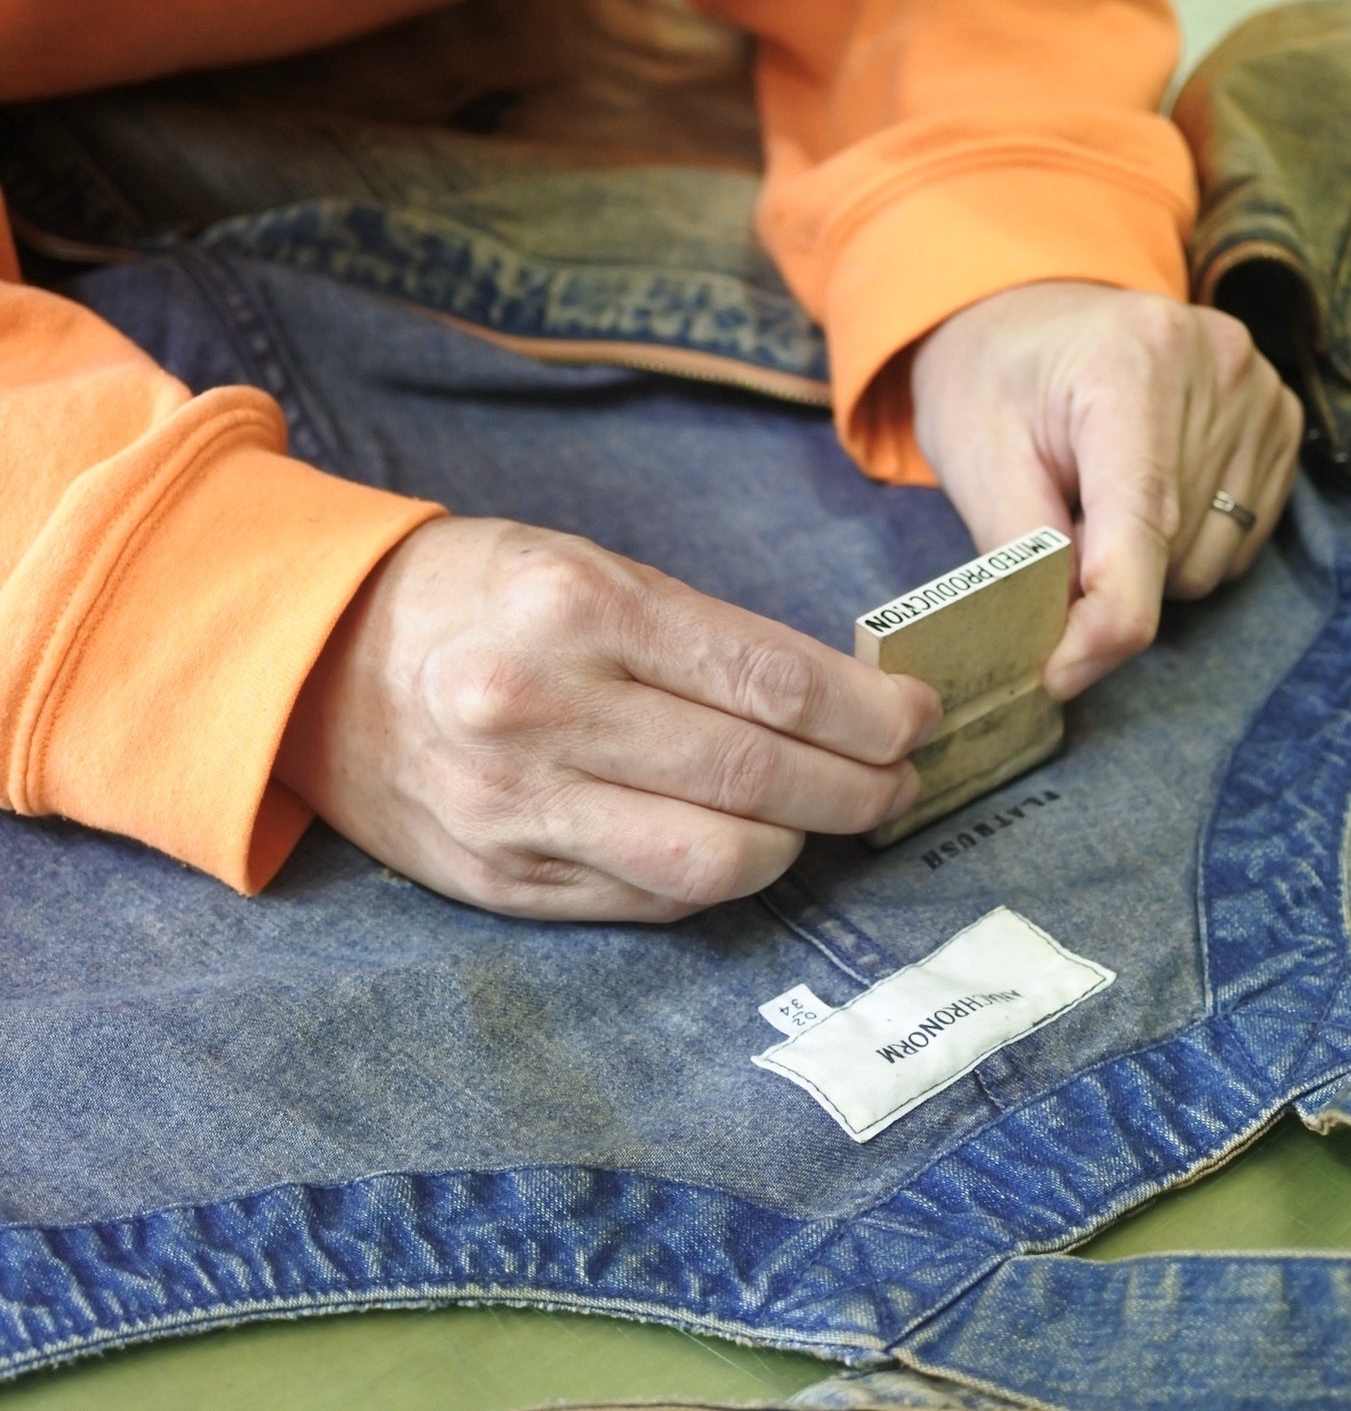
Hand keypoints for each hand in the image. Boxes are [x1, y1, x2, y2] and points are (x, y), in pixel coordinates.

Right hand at [275, 518, 938, 918]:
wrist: (318, 660)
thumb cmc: (480, 596)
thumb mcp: (585, 568)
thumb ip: (700, 637)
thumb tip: (838, 703)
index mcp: (578, 608)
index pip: (768, 679)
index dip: (866, 711)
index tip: (917, 716)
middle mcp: (544, 710)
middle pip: (756, 775)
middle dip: (859, 785)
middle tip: (901, 780)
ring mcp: (517, 807)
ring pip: (712, 859)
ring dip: (800, 845)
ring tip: (834, 819)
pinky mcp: (501, 880)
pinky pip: (648, 897)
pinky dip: (718, 877)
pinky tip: (746, 847)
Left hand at [911, 282, 1303, 700]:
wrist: (1030, 313)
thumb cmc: (992, 381)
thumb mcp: (977, 459)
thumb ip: (1022, 554)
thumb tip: (1066, 649)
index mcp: (1128, 369)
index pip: (1140, 530)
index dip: (1101, 626)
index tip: (1057, 676)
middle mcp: (1216, 370)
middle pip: (1171, 556)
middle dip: (1104, 574)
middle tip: (1054, 524)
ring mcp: (1261, 392)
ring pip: (1210, 562)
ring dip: (1147, 562)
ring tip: (1095, 497)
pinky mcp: (1284, 418)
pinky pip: (1240, 541)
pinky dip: (1182, 542)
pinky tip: (1143, 491)